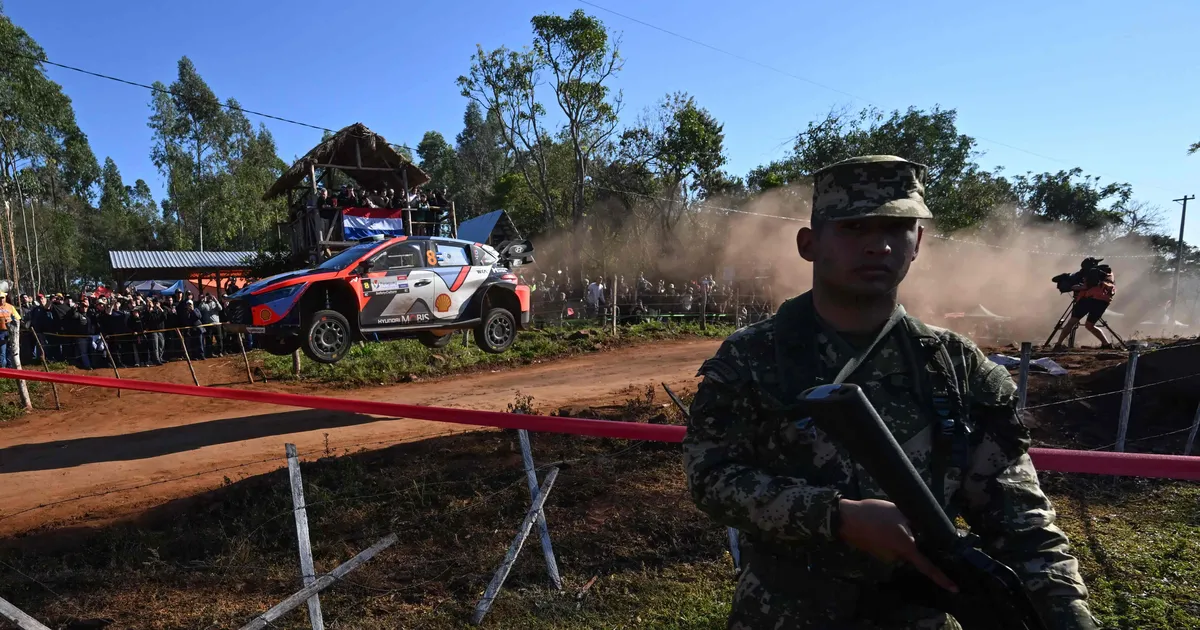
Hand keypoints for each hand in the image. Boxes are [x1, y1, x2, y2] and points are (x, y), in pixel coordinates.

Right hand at [837, 498, 957, 592]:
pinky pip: (889, 546)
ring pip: (900, 547)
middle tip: (902, 522)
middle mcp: (897, 556)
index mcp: (906, 547)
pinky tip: (879, 524)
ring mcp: (885, 556)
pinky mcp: (876, 552)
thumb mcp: (899, 512)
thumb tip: (923, 529)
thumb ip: (914, 523)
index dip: (942, 578)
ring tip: (886, 519)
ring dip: (898, 536)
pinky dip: (887, 536)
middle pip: (913, 552)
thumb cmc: (874, 514)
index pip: (927, 566)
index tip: (954, 588)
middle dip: (912, 540)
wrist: (846, 519)